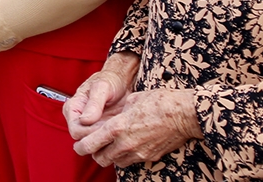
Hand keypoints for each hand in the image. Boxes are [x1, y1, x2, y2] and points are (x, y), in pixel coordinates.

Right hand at [65, 52, 140, 142]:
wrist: (121, 82)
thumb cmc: (110, 80)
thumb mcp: (102, 87)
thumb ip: (94, 103)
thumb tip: (85, 120)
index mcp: (73, 108)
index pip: (75, 131)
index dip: (90, 132)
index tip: (104, 126)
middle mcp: (78, 119)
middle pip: (83, 140)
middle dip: (99, 136)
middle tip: (113, 128)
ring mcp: (89, 126)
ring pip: (94, 143)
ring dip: (106, 139)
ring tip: (117, 128)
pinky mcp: (100, 130)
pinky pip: (104, 142)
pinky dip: (112, 139)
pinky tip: (119, 130)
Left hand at [72, 88, 201, 166]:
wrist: (184, 114)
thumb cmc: (160, 102)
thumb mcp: (132, 100)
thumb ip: (119, 111)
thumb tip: (115, 114)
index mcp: (118, 127)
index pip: (91, 143)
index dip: (81, 146)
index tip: (78, 146)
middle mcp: (125, 143)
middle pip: (100, 158)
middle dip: (94, 153)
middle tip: (93, 146)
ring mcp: (138, 152)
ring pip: (115, 162)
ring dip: (110, 156)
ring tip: (110, 147)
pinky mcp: (149, 157)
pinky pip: (130, 161)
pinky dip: (124, 157)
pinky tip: (126, 147)